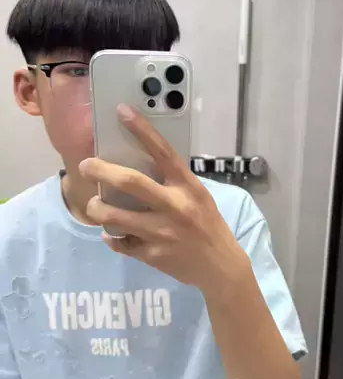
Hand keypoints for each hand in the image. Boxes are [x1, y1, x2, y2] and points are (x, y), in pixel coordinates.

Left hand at [79, 104, 249, 295]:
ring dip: (96, 209)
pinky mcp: (152, 255)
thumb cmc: (209, 225)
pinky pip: (119, 243)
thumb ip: (173, 183)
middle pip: (131, 183)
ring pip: (114, 216)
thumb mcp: (198, 197)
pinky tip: (113, 234)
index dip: (142, 130)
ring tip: (94, 206)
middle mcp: (175, 207)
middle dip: (100, 170)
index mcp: (188, 187)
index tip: (122, 111)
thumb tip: (139, 167)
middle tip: (86, 165)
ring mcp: (162, 233)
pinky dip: (111, 238)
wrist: (219, 266)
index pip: (164, 153)